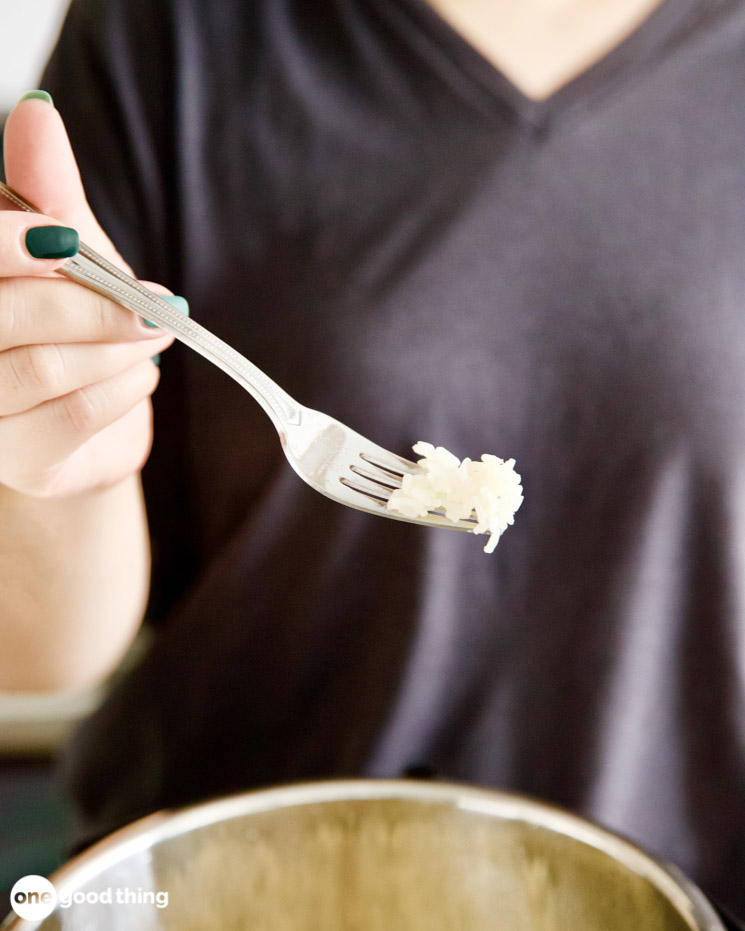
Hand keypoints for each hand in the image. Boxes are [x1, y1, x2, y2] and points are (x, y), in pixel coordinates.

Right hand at [0, 96, 175, 497]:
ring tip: (148, 338)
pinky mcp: (13, 462)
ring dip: (118, 348)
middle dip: (93, 304)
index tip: (74, 241)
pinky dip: (124, 387)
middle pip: (7, 313)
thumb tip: (36, 110)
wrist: (97, 427)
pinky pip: (75, 413)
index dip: (22, 241)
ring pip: (46, 367)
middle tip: (153, 302)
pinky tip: (136, 377)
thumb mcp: (68, 255)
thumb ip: (46, 192)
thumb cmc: (74, 331)